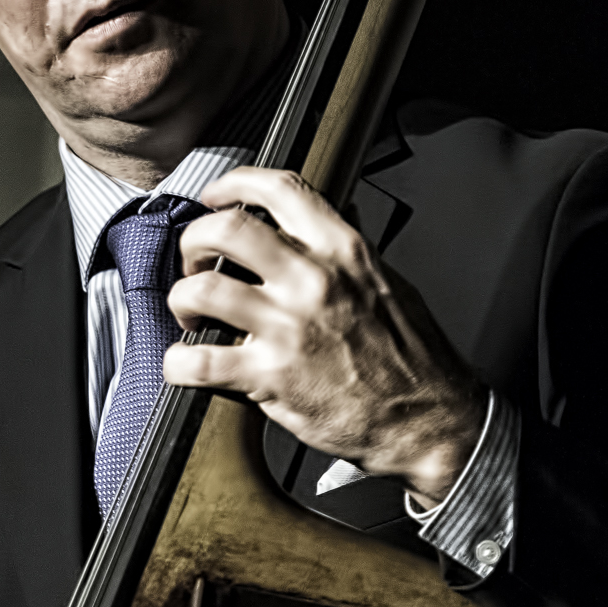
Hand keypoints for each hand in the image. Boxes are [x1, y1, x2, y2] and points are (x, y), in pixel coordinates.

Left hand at [163, 166, 485, 503]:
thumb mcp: (390, 284)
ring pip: (200, 290)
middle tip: (195, 261)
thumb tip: (328, 219)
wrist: (429, 422)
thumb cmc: (413, 361)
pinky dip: (178, 362)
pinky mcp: (270, 377)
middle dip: (194, 241)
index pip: (280, 189)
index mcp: (344, 252)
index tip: (217, 196)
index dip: (235, 184)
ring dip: (183, 301)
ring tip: (193, 315)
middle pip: (225, 229)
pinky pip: (197, 361)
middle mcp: (313, 281)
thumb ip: (349, 252)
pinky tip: (187, 363)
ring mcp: (289, 328)